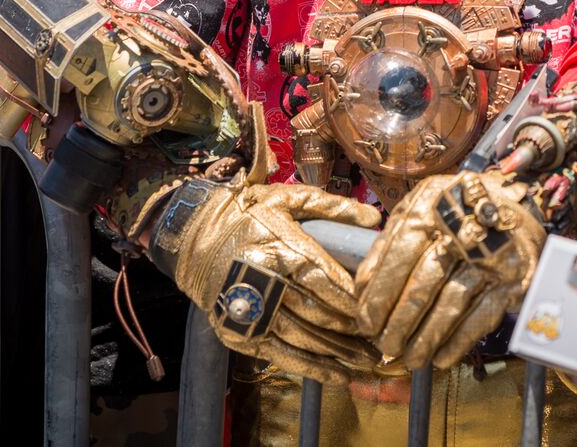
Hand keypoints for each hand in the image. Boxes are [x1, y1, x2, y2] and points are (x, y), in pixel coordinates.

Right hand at [166, 181, 382, 383]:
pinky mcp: (241, 333)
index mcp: (278, 247)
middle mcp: (264, 282)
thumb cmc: (247, 215)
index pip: (323, 278)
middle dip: (353, 328)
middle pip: (317, 311)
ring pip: (304, 338)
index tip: (376, 306)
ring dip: (340, 353)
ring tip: (370, 361)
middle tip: (382, 338)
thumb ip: (331, 207)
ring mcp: (251, 312)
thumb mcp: (286, 199)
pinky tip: (340, 376)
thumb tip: (374, 220)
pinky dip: (314, 369)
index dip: (352, 296)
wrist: (194, 239)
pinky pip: (284, 356)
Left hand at [354, 171, 543, 368]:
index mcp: (432, 204)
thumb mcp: (419, 211)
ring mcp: (493, 253)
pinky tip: (440, 357)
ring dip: (426, 340)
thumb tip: (362, 292)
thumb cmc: (454, 215)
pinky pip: (481, 318)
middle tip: (386, 346)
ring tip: (410, 358)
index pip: (398, 257)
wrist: (513, 211)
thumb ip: (389, 244)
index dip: (379, 295)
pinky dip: (457, 343)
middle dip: (398, 324)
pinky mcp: (514, 279)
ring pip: (450, 305)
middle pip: (423, 284)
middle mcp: (464, 226)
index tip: (366, 322)